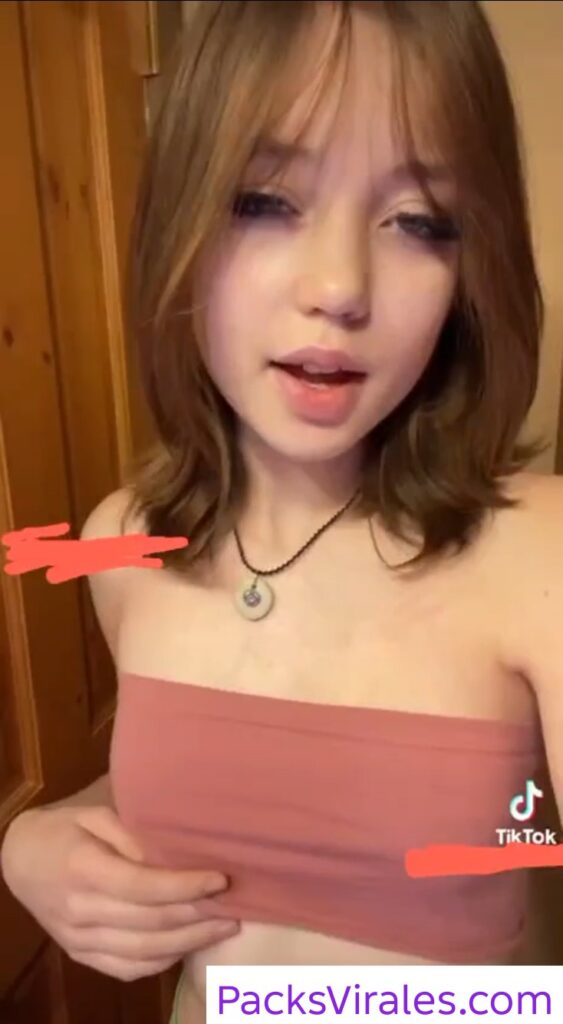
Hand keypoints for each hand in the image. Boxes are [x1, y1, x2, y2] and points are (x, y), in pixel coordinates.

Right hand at [1, 804, 238, 980]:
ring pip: (144, 951)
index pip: (142, 886)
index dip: (185, 886)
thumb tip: (172, 850)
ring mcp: (80, 939)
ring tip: (225, 926)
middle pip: (150, 922)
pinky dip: (164, 960)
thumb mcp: (94, 812)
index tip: (220, 879)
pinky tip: (190, 945)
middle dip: (198, 915)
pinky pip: (128, 968)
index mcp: (84, 869)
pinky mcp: (81, 956)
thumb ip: (130, 830)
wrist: (20, 860)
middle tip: (235, 905)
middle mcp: (81, 910)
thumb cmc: (66, 828)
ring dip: (190, 942)